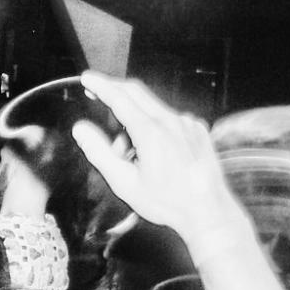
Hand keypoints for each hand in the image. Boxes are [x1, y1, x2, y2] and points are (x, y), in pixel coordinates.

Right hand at [72, 72, 235, 243]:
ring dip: (135, 117)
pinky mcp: (198, 129)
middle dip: (114, 90)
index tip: (87, 77)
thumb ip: (98, 152)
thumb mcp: (124, 183)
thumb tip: (80, 128)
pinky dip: (155, 124)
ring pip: (153, 107)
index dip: (100, 85)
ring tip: (129, 151)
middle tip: (97, 93)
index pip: (119, 97)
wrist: (209, 212)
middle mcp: (171, 120)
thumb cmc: (167, 202)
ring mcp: (187, 123)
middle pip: (136, 92)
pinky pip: (170, 117)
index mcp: (150, 132)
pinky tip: (155, 152)